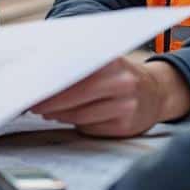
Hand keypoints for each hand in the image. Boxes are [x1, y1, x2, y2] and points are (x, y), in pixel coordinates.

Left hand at [28, 57, 189, 137]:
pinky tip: (66, 117)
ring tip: (46, 111)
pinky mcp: (126, 126)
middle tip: (32, 104)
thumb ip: (79, 65)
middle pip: (75, 96)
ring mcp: (126, 106)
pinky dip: (76, 123)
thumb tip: (41, 75)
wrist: (157, 92)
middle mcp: (122, 83)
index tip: (31, 87)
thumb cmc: (120, 75)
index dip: (51, 82)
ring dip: (59, 115)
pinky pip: (91, 127)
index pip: (75, 72)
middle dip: (50, 102)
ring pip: (80, 115)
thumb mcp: (105, 61)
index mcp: (112, 61)